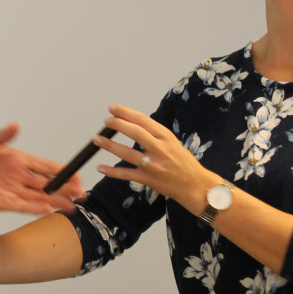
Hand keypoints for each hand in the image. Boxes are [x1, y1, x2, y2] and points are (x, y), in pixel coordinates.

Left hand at [0, 123, 84, 213]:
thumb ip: (1, 137)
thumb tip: (15, 125)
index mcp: (18, 159)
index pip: (45, 166)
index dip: (62, 171)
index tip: (76, 175)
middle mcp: (19, 175)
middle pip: (47, 183)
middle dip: (65, 189)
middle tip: (81, 193)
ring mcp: (13, 190)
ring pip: (40, 197)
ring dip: (56, 201)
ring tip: (73, 206)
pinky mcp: (4, 202)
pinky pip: (25, 206)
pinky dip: (37, 209)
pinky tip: (51, 211)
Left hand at [91, 104, 210, 208]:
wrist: (195, 185)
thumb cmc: (183, 162)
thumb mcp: (173, 142)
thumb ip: (155, 134)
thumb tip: (133, 124)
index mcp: (166, 137)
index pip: (143, 120)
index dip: (126, 113)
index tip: (113, 108)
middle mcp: (160, 149)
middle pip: (135, 133)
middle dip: (118, 125)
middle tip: (106, 121)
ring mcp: (153, 165)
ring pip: (127, 153)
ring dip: (110, 145)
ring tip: (97, 139)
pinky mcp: (148, 179)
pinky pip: (126, 174)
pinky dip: (112, 171)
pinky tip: (100, 167)